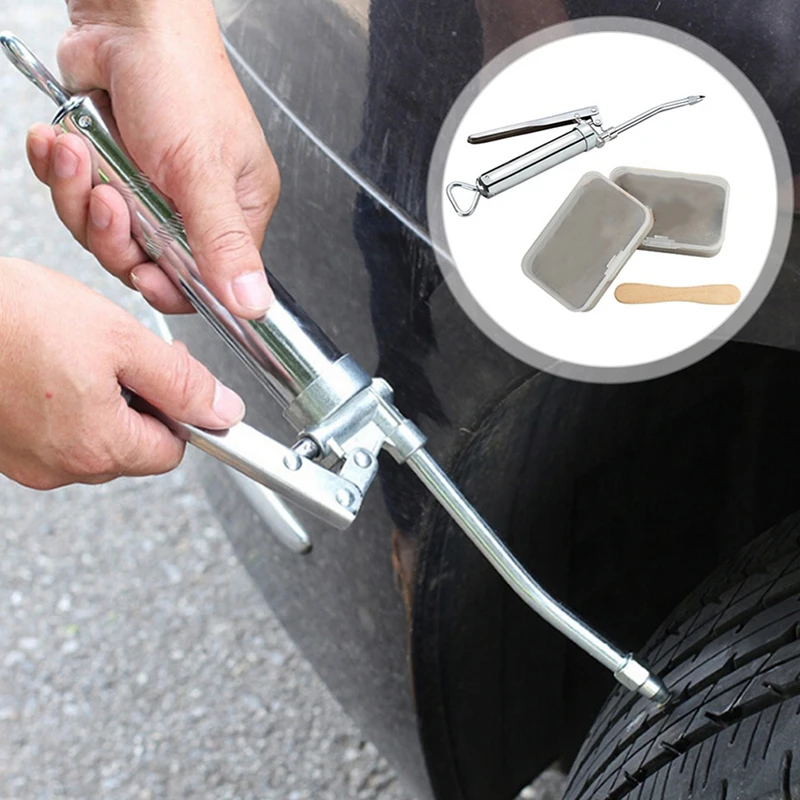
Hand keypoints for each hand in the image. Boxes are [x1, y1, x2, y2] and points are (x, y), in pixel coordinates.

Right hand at [0, 258, 245, 489]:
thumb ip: (180, 382)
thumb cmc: (13, 318)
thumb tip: (223, 412)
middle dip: (142, 402)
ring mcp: (28, 461)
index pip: (172, 450)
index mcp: (98, 445)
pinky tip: (53, 367)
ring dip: (105, 401)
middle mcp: (61, 465)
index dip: (180, 410)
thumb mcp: (121, 340)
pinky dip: (68, 404)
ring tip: (81, 356)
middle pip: (136, 448)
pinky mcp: (6, 447)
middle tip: (125, 354)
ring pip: (98, 440)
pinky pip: (59, 433)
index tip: (173, 376)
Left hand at [27, 0, 278, 317]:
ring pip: (104, 234)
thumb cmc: (180, 79)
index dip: (169, 284)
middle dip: (114, 233)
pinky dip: (61, 172)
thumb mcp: (204, 170)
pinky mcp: (111, 171)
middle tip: (109, 197)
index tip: (143, 269)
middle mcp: (193, 207)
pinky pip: (76, 200)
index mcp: (235, 211)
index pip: (207, 280)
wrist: (127, 19)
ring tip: (79, 154)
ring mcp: (149, 191)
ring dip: (79, 195)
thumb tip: (253, 303)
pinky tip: (62, 142)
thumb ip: (223, 243)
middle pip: (147, 263)